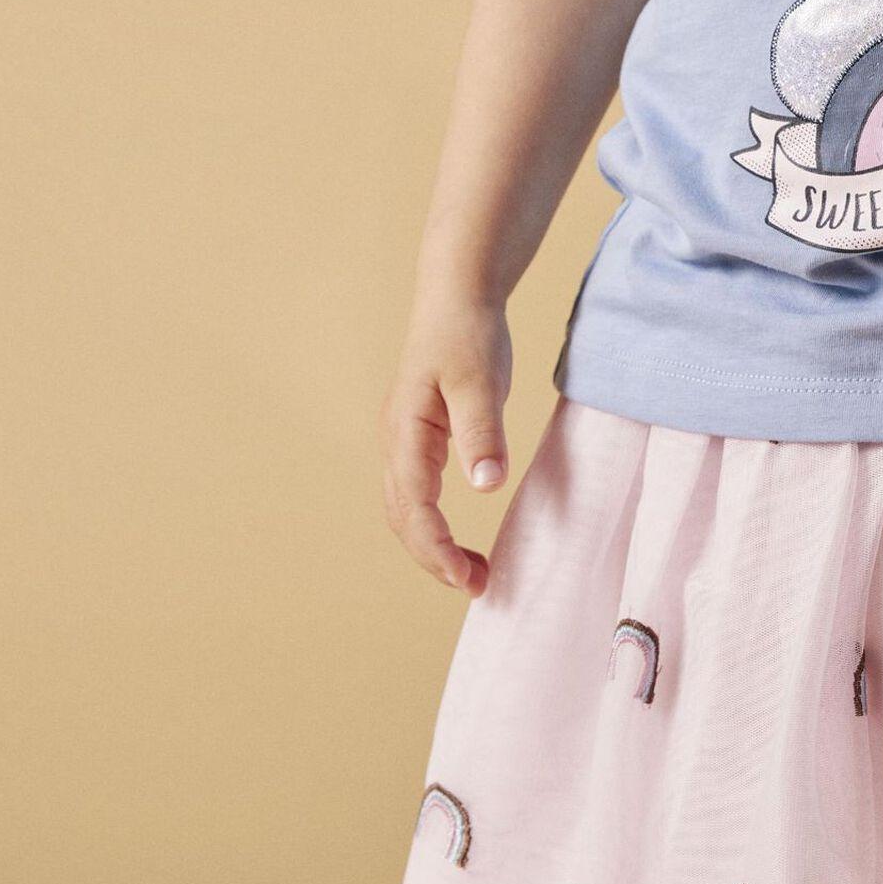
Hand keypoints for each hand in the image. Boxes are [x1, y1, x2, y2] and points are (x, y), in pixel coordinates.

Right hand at [379, 302, 514, 593]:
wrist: (458, 297)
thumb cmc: (467, 334)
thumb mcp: (481, 381)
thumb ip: (482, 431)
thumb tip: (486, 484)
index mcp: (406, 433)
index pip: (414, 507)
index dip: (437, 548)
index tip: (467, 578)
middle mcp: (397, 443)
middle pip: (403, 518)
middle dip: (434, 558)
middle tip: (478, 586)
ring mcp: (404, 441)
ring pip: (406, 510)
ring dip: (432, 546)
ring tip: (474, 573)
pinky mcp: (420, 438)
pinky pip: (418, 494)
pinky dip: (434, 524)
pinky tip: (459, 536)